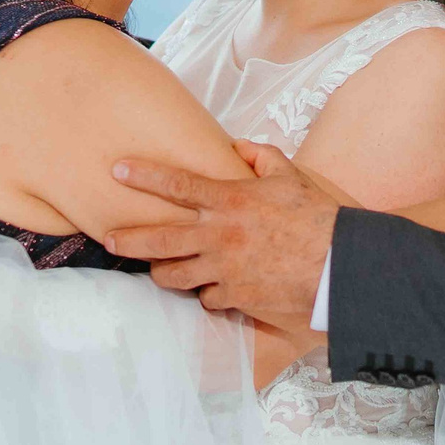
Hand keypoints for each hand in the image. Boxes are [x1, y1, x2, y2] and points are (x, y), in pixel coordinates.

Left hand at [103, 141, 339, 326]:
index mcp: (230, 201)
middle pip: (159, 238)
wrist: (336, 266)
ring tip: (155, 270)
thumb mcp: (291, 177)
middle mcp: (219, 235)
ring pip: (174, 275)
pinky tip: (210, 291)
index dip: (144, 176)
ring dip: (161, 272)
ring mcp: (223, 268)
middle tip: (108, 240)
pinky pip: (207, 298)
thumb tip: (239, 146)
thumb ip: (262, 157)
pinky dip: (207, 294)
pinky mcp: (235, 295)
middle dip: (128, 239)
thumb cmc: (316, 219)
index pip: (177, 185)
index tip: (117, 171)